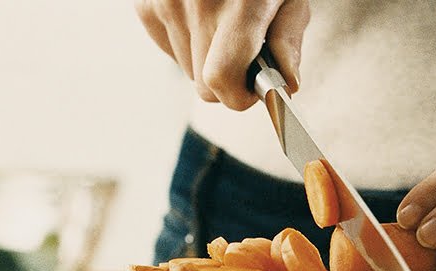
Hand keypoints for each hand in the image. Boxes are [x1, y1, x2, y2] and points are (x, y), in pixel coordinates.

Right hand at [134, 0, 308, 109]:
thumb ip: (288, 39)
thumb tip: (286, 84)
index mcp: (241, 4)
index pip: (221, 80)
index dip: (238, 96)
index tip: (252, 90)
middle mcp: (197, 4)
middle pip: (205, 85)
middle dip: (228, 79)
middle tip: (245, 52)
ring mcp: (167, 3)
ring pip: (187, 71)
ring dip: (207, 59)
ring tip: (224, 24)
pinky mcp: (147, 5)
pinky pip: (169, 51)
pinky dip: (188, 44)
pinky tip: (202, 16)